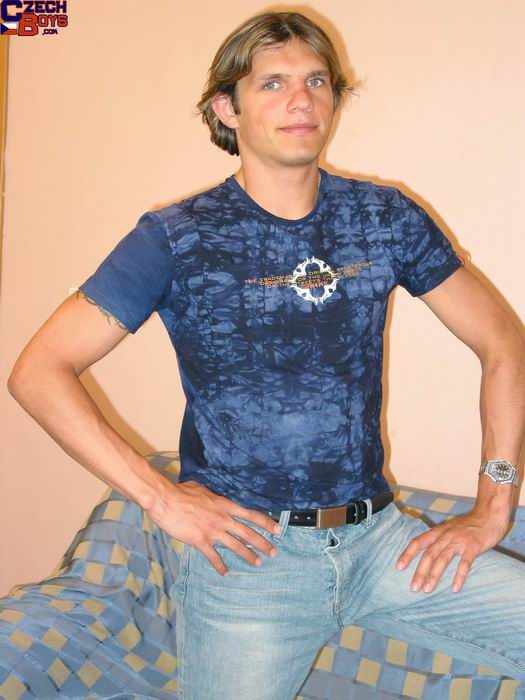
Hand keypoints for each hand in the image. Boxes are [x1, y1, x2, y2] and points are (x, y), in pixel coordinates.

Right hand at [146, 479, 280, 575]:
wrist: (166, 500)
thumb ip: (212, 496)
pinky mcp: (200, 541)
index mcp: (225, 505)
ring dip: (248, 556)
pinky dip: (220, 566)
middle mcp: (223, 518)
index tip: (278, 529)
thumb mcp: (202, 489)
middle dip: (263, 543)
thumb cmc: (181, 492)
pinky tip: (225, 573)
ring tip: (258, 563)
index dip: (266, 523)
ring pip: (235, 546)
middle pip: (248, 532)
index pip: (251, 515)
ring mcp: (212, 530)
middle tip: (273, 553)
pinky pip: (213, 557)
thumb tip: (214, 496)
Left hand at [395, 508, 509, 592]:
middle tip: (413, 587)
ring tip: (427, 589)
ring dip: (434, 575)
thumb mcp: (449, 528)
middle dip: (420, 571)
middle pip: (429, 554)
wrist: (489, 514)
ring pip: (443, 559)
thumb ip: (438, 539)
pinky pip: (464, 563)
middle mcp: (446, 535)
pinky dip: (459, 576)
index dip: (407, 554)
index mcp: (438, 531)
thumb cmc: (468, 525)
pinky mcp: (473, 546)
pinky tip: (454, 588)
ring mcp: (459, 541)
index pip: (418, 542)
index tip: (398, 567)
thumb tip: (426, 555)